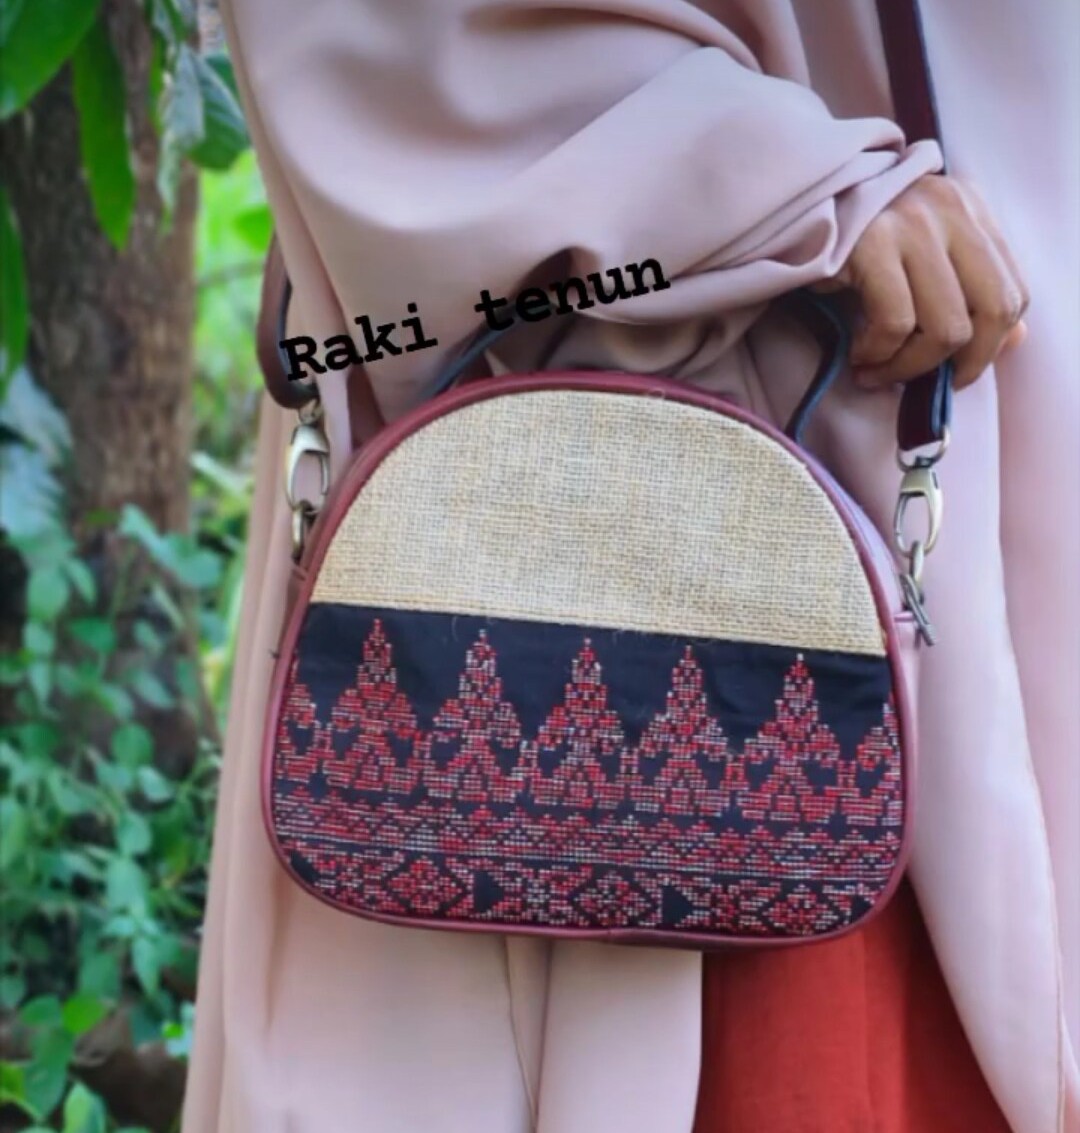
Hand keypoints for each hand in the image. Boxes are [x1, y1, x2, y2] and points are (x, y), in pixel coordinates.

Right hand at [812, 175, 1028, 388]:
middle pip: (993, 310)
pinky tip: (857, 355)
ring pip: (946, 327)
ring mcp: (913, 224)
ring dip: (909, 367)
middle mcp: (950, 210)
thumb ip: (966, 287)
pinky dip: (878, 353)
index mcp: (968, 209)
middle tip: (921, 383)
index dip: (990, 345)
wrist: (787, 206)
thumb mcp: (918, 253)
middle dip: (961, 365)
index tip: (951, 370)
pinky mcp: (873, 243)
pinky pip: (895, 323)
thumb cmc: (849, 238)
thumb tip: (1014, 339)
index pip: (1013, 291)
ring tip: (877, 372)